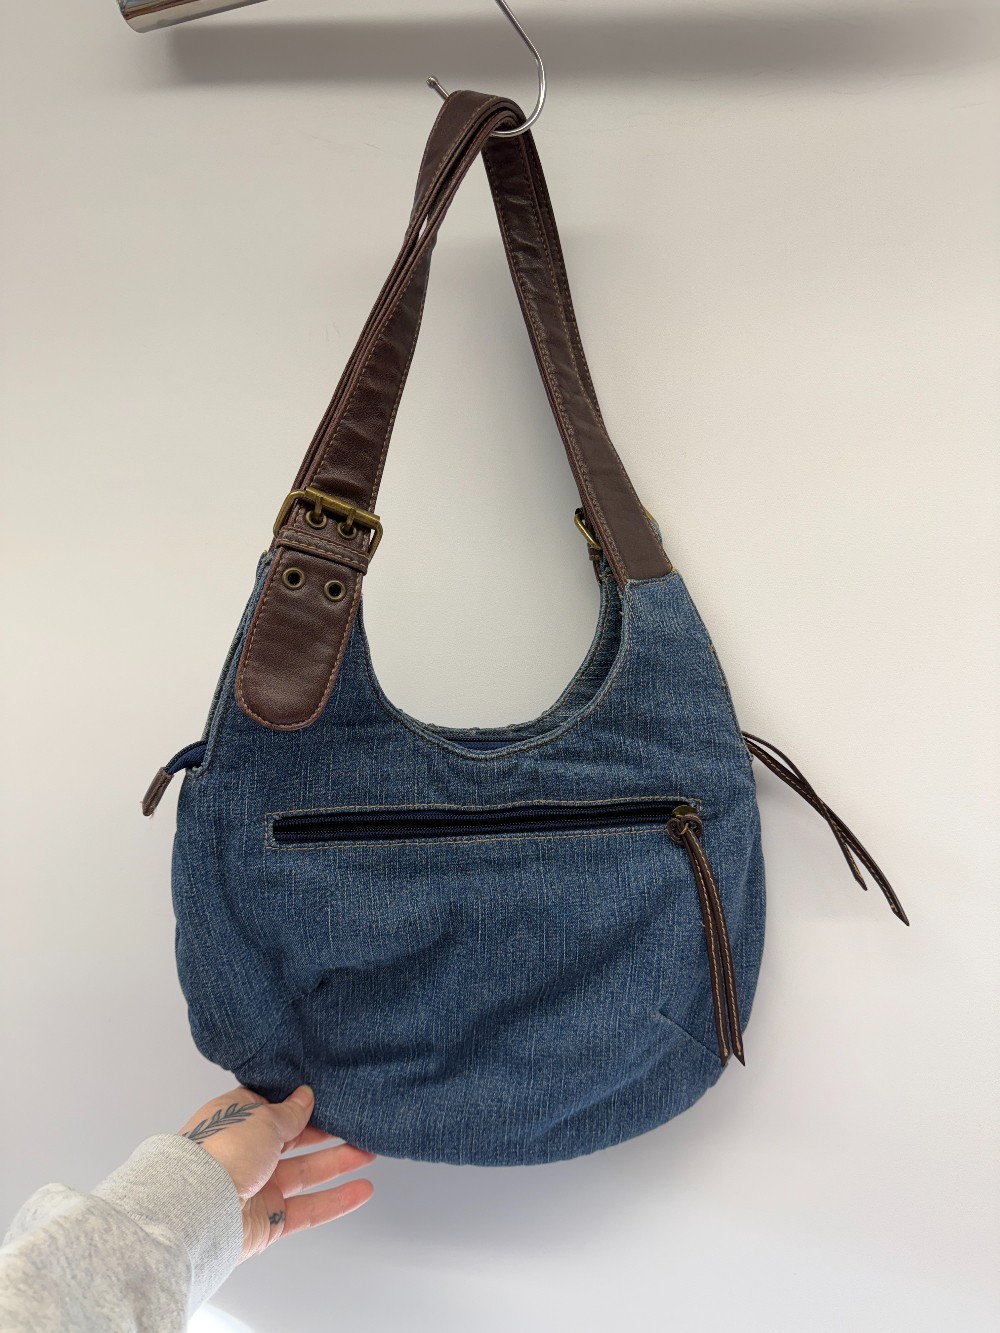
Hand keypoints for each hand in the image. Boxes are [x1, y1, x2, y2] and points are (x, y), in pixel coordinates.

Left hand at [177, 1084, 375, 1259]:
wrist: (197, 1209)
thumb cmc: (221, 1152)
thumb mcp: (262, 1117)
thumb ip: (290, 1111)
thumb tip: (305, 1097)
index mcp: (238, 1121)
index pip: (275, 1107)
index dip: (303, 1103)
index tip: (331, 1096)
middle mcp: (247, 1153)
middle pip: (295, 1140)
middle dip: (328, 1133)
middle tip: (358, 1125)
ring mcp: (258, 1187)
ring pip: (306, 1173)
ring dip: (338, 1163)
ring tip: (370, 1153)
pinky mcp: (267, 1220)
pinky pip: (308, 1208)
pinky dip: (336, 1201)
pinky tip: (361, 1191)